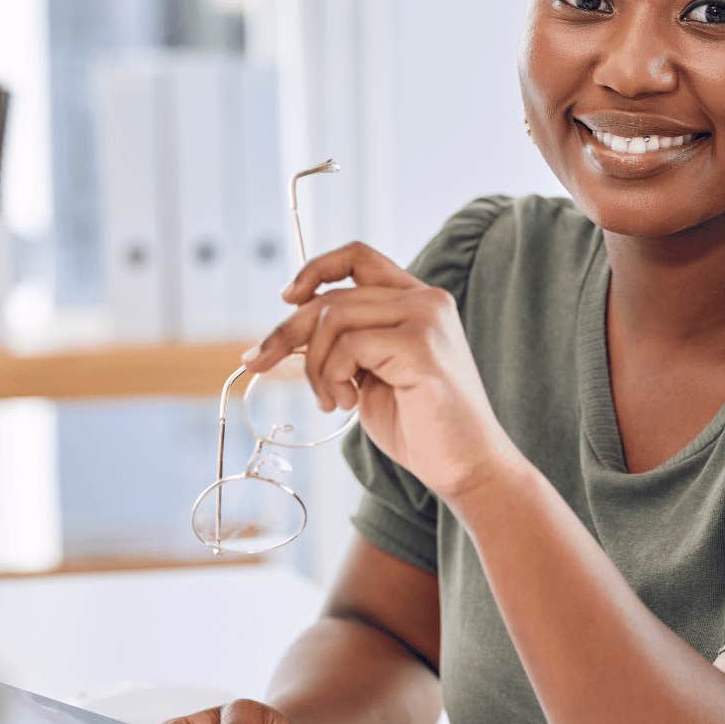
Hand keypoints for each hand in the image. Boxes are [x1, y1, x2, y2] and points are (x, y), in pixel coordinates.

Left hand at [242, 241, 525, 501]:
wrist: (468, 466)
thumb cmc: (421, 426)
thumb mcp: (371, 374)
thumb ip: (347, 343)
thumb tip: (290, 328)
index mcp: (417, 301)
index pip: (358, 257)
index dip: (315, 269)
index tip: (286, 298)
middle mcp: (425, 299)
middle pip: (332, 295)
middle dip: (286, 332)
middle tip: (256, 362)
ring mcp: (426, 318)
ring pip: (333, 319)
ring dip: (315, 367)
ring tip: (330, 401)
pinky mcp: (421, 344)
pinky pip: (348, 346)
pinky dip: (333, 378)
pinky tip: (347, 404)